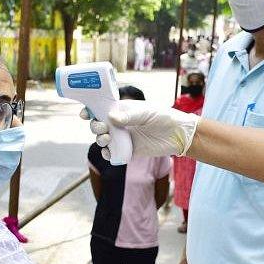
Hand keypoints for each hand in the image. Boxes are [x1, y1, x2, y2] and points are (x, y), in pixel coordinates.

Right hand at [82, 100, 198, 159]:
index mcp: (121, 110)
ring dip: (99, 139)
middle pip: (99, 125)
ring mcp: (123, 137)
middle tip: (103, 127)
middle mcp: (120, 123)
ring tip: (105, 138)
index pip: (101, 109)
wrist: (178, 134)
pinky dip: (108, 154)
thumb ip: (129, 116)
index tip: (85, 114)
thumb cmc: (163, 117)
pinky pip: (113, 153)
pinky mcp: (129, 150)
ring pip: (103, 139)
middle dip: (95, 126)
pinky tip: (108, 152)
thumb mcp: (146, 113)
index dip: (90, 110)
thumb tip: (110, 117)